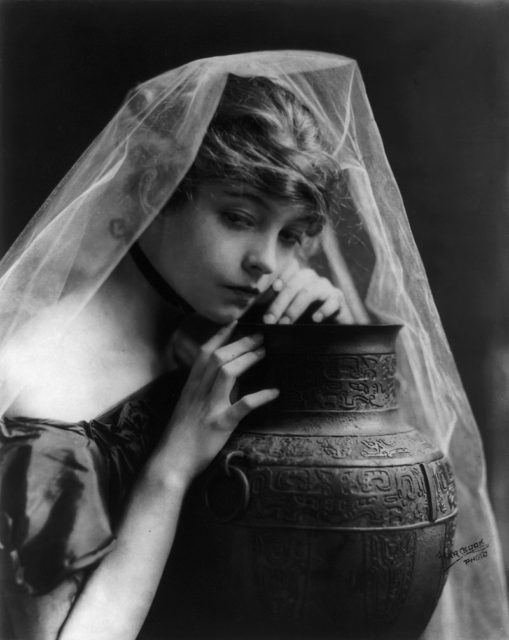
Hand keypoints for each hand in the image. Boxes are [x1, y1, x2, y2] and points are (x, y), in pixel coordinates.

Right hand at [157, 322, 277, 480]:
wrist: (172, 461)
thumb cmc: (182, 435)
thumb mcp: (190, 406)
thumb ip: (208, 389)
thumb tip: (233, 376)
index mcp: (191, 386)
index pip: (205, 353)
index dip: (220, 335)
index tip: (235, 322)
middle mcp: (199, 391)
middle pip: (218, 358)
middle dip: (240, 343)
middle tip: (259, 336)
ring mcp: (209, 407)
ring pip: (227, 373)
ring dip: (248, 359)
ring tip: (264, 352)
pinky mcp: (220, 424)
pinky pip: (242, 406)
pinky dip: (260, 396)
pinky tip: (274, 392)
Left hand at [262, 263, 353, 324]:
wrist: (331, 328)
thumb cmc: (304, 318)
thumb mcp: (287, 311)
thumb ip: (274, 308)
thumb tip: (257, 311)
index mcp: (298, 277)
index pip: (290, 268)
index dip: (282, 276)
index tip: (273, 288)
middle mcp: (312, 279)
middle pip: (296, 283)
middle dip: (280, 302)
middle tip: (269, 320)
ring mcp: (326, 287)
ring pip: (310, 291)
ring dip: (295, 308)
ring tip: (285, 323)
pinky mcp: (339, 299)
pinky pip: (333, 301)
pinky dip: (323, 309)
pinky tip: (315, 319)